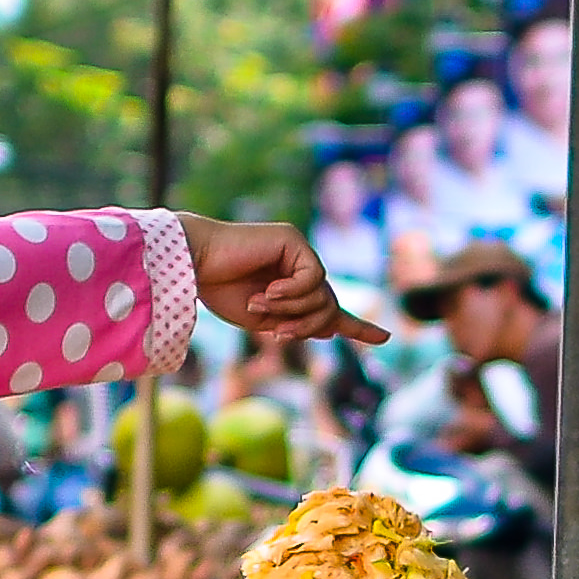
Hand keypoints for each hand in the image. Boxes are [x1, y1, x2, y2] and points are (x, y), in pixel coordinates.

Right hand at [185, 216, 388, 346]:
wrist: (194, 265)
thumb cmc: (219, 290)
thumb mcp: (264, 319)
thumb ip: (297, 323)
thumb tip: (331, 327)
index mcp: (291, 288)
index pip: (331, 308)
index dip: (357, 326)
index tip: (384, 338)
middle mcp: (298, 267)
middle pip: (328, 308)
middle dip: (307, 325)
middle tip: (277, 334)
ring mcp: (298, 251)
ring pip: (323, 296)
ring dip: (294, 311)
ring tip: (261, 306)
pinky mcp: (294, 240)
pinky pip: (313, 278)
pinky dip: (292, 293)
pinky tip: (267, 291)